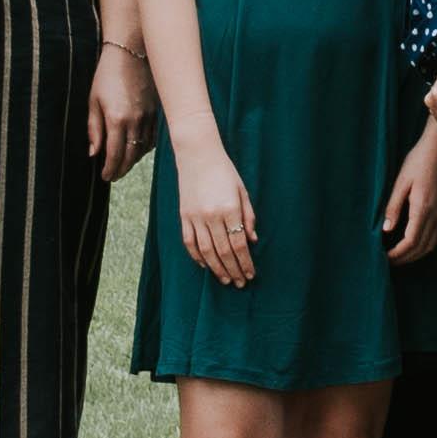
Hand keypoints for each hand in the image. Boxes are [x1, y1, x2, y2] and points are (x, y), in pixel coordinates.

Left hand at [85, 34, 156, 180]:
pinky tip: (137, 149)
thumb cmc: (107, 74)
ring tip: (123, 164)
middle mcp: (135, 121)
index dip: (109, 170)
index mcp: (116, 119)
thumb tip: (94, 153)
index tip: (104, 176)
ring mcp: (149, 117)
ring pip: (143, 149)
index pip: (115, 155)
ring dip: (133, 160)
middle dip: (121, 170)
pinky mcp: (157, 112)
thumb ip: (94, 129)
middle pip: (131, 157)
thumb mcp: (94, 100)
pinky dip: (145, 148)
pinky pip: (153, 138)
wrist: (132, 52)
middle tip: (112, 176)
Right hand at [179, 149, 260, 286]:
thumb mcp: (242, 191)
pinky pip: (189, 242)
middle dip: (233, 270)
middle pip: (224, 251)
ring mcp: (195, 217)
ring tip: (225, 279)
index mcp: (229, 209)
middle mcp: (211, 216)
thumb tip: (252, 241)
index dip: (246, 262)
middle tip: (240, 283)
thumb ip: (248, 216)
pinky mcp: (184, 216)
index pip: (239, 244)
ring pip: (206, 251)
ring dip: (216, 268)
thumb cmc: (225, 171)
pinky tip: (205, 265)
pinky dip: (197, 256)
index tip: (251, 274)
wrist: (197, 154)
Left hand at [380, 129, 436, 261]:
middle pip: (421, 246)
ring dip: (417, 255)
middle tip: (390, 262)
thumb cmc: (416, 164)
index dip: (398, 253)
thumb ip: (393, 208)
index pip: (411, 240)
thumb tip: (386, 229)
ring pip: (432, 244)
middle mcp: (435, 214)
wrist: (435, 153)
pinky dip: (428, 246)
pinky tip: (419, 246)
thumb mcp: (400, 183)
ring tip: (402, 258)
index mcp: (422, 208)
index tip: (386, 257)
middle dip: (405, 258)